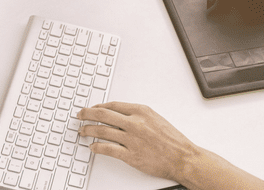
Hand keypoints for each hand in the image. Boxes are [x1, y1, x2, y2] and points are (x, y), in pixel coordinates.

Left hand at [78, 102, 198, 181]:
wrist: (182, 157)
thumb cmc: (172, 140)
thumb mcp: (155, 119)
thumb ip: (138, 116)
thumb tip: (119, 115)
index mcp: (141, 111)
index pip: (113, 105)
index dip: (99, 106)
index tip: (92, 108)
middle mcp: (135, 123)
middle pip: (103, 115)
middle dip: (87, 114)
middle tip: (80, 115)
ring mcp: (131, 139)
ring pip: (102, 131)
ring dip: (89, 130)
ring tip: (82, 131)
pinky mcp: (130, 155)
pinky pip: (107, 149)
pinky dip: (97, 147)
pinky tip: (92, 146)